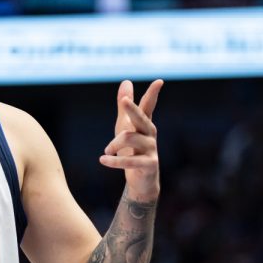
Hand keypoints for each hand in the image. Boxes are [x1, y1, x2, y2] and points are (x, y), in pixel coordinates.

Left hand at [100, 80, 163, 200]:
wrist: (141, 180)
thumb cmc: (132, 149)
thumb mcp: (125, 126)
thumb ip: (124, 106)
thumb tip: (126, 81)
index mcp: (144, 124)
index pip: (148, 106)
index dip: (153, 94)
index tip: (159, 81)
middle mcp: (150, 135)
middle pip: (141, 119)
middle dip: (132, 110)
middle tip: (124, 101)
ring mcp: (151, 150)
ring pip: (129, 139)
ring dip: (114, 145)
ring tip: (106, 151)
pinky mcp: (149, 165)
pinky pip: (130, 161)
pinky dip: (114, 161)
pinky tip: (102, 160)